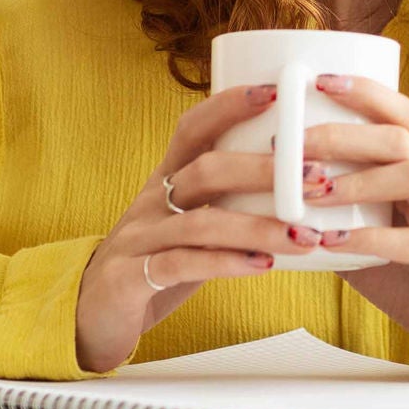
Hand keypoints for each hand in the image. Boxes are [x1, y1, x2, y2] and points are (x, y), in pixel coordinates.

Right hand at [74, 84, 329, 372]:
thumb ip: (229, 200)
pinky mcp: (130, 279)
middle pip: (206, 171)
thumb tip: (300, 181)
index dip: (230, 105)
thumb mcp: (188, 222)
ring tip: (305, 235)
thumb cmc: (156, 262)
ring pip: (201, 222)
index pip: (194, 128)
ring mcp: (137, 239)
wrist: (91, 315)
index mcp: (165, 180)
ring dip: (259, 227)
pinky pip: (182, 265)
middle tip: (317, 178)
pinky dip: (226, 263)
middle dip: (265, 171)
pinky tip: (263, 265)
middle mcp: (150, 203)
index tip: (277, 92)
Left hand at [306, 74, 408, 381]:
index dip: (366, 92)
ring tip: (313, 191)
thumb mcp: (369, 238)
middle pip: (403, 138)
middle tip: (295, 143)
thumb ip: (334, 214)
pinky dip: (373, 238)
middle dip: (346, 134)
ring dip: (360, 179)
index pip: (403, 116)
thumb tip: (271, 195)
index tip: (319, 80)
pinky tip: (334, 242)